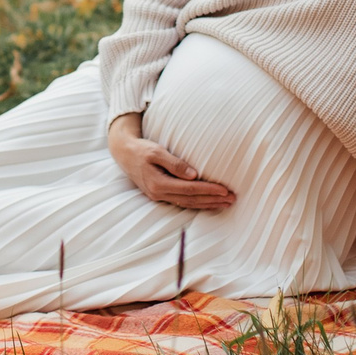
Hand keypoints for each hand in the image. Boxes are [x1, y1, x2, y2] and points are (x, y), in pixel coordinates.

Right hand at [108, 113, 236, 210]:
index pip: (190, 190)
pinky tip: (208, 203)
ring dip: (208, 204)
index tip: (225, 190)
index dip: (208, 190)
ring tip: (225, 203)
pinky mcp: (160, 194)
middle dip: (213, 200)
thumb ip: (175, 164)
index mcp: (159, 183)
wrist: (123, 153)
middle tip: (232, 199)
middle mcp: (159, 193)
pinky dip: (198, 203)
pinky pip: (183, 202)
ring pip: (188, 204)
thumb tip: (194, 175)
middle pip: (191, 200)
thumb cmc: (141, 150)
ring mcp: (159, 196)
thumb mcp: (156, 152)